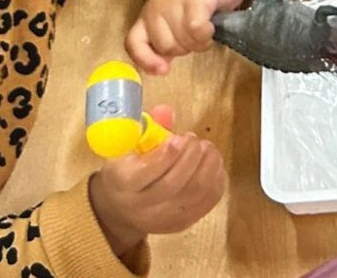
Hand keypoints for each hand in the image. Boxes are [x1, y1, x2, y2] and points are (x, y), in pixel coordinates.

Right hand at [89, 107, 225, 255]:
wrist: (121, 208)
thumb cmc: (127, 167)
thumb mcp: (127, 146)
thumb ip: (146, 128)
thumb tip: (165, 111)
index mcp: (120, 183)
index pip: (141, 176)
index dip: (164, 157)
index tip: (178, 139)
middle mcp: (139, 207)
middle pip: (171, 185)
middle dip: (190, 157)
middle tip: (195, 140)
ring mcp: (162, 219)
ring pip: (193, 194)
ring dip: (208, 166)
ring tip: (207, 148)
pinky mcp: (181, 224)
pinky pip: (207, 202)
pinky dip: (217, 180)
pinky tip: (214, 164)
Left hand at [126, 0, 248, 74]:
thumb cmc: (201, 2)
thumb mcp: (176, 26)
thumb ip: (165, 45)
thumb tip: (160, 68)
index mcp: (148, 16)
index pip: (134, 44)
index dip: (146, 60)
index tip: (164, 70)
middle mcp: (157, 8)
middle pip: (166, 47)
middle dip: (185, 48)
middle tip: (195, 34)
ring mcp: (175, 1)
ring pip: (183, 41)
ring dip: (199, 42)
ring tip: (205, 28)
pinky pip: (196, 28)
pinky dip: (206, 34)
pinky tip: (211, 27)